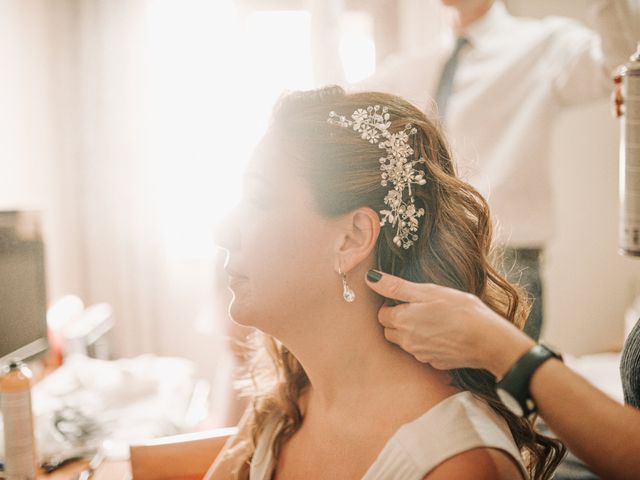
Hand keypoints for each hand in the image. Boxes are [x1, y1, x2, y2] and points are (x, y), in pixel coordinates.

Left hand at [365, 270, 534, 376]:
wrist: (488, 340)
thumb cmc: (460, 310)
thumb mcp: (428, 291)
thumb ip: (396, 286)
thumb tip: (370, 278)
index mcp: (402, 320)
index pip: (381, 314)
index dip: (392, 305)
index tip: (408, 299)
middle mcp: (407, 341)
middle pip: (390, 330)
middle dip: (397, 320)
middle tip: (419, 309)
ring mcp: (420, 354)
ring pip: (405, 342)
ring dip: (411, 332)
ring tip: (433, 320)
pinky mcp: (434, 363)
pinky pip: (422, 352)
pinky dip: (427, 343)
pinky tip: (443, 334)